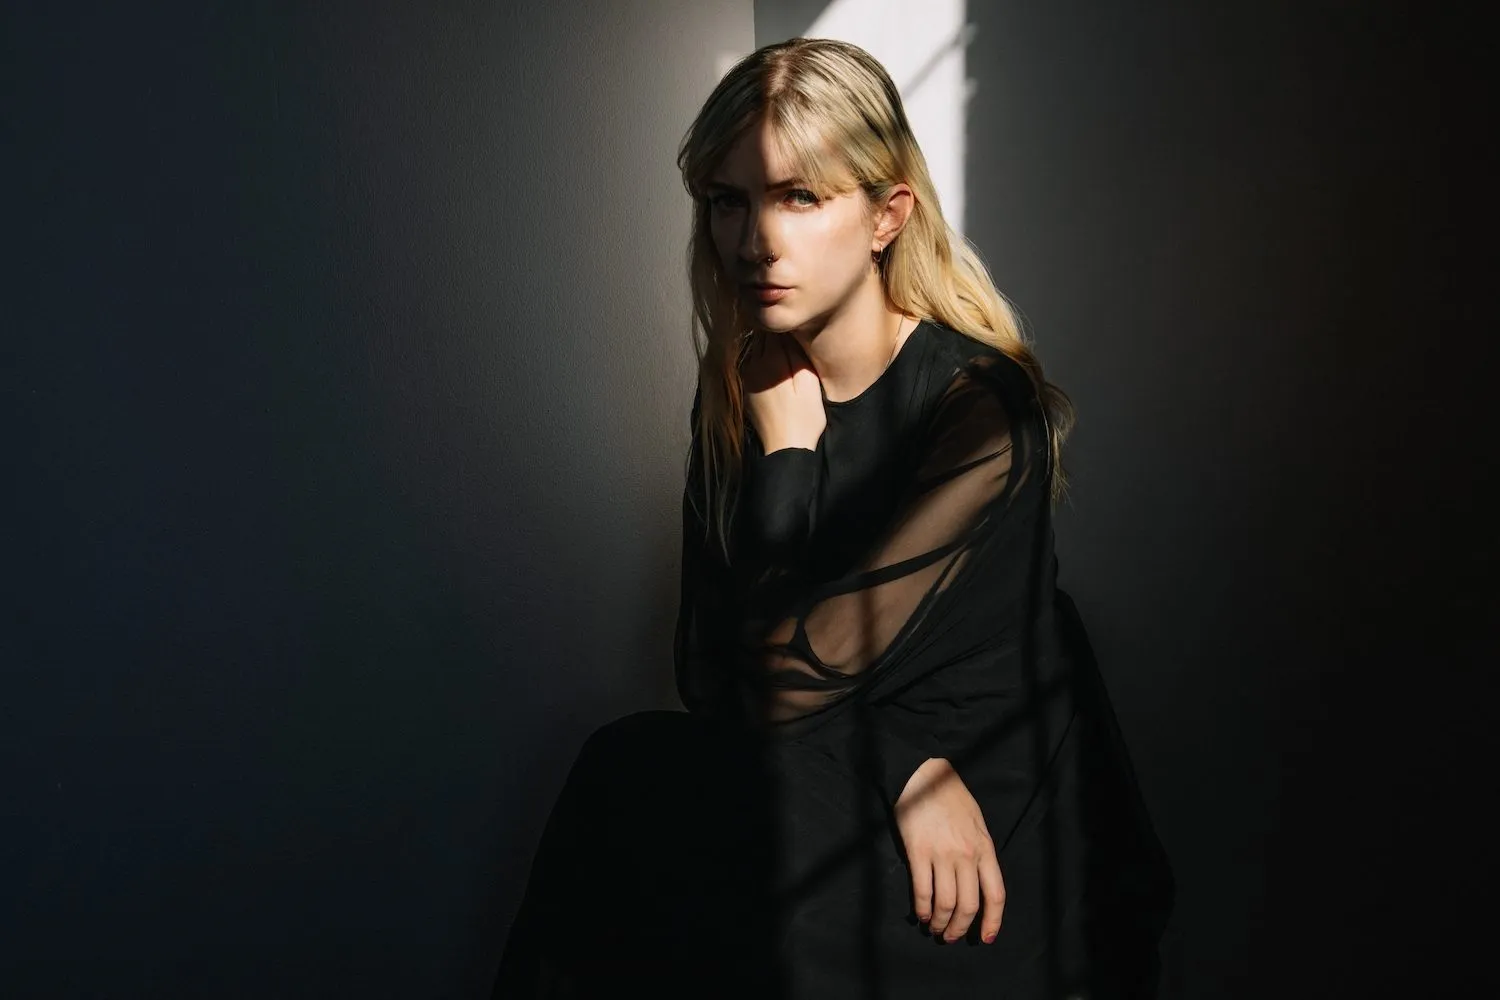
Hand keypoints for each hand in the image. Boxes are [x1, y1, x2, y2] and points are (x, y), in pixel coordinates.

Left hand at [740, 332, 825, 452]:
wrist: (785, 448)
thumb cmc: (804, 418)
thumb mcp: (808, 383)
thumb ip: (796, 354)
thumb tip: (789, 329)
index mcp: (770, 361)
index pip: (774, 328)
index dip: (787, 324)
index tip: (798, 322)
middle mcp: (752, 365)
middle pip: (762, 335)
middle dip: (776, 331)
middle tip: (794, 330)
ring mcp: (746, 377)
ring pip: (756, 348)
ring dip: (769, 344)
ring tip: (787, 348)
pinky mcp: (746, 387)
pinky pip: (753, 362)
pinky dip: (763, 358)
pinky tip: (778, 366)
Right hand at [894, 757, 1005, 944]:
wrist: (925, 775)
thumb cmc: (952, 798)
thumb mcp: (977, 824)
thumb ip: (979, 853)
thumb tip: (976, 884)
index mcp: (985, 849)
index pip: (995, 894)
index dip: (992, 921)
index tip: (986, 937)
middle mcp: (967, 855)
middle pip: (968, 905)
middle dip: (960, 928)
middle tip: (951, 937)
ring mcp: (942, 854)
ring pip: (945, 903)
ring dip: (940, 923)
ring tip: (935, 928)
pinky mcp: (918, 852)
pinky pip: (922, 890)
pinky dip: (922, 909)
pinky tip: (921, 914)